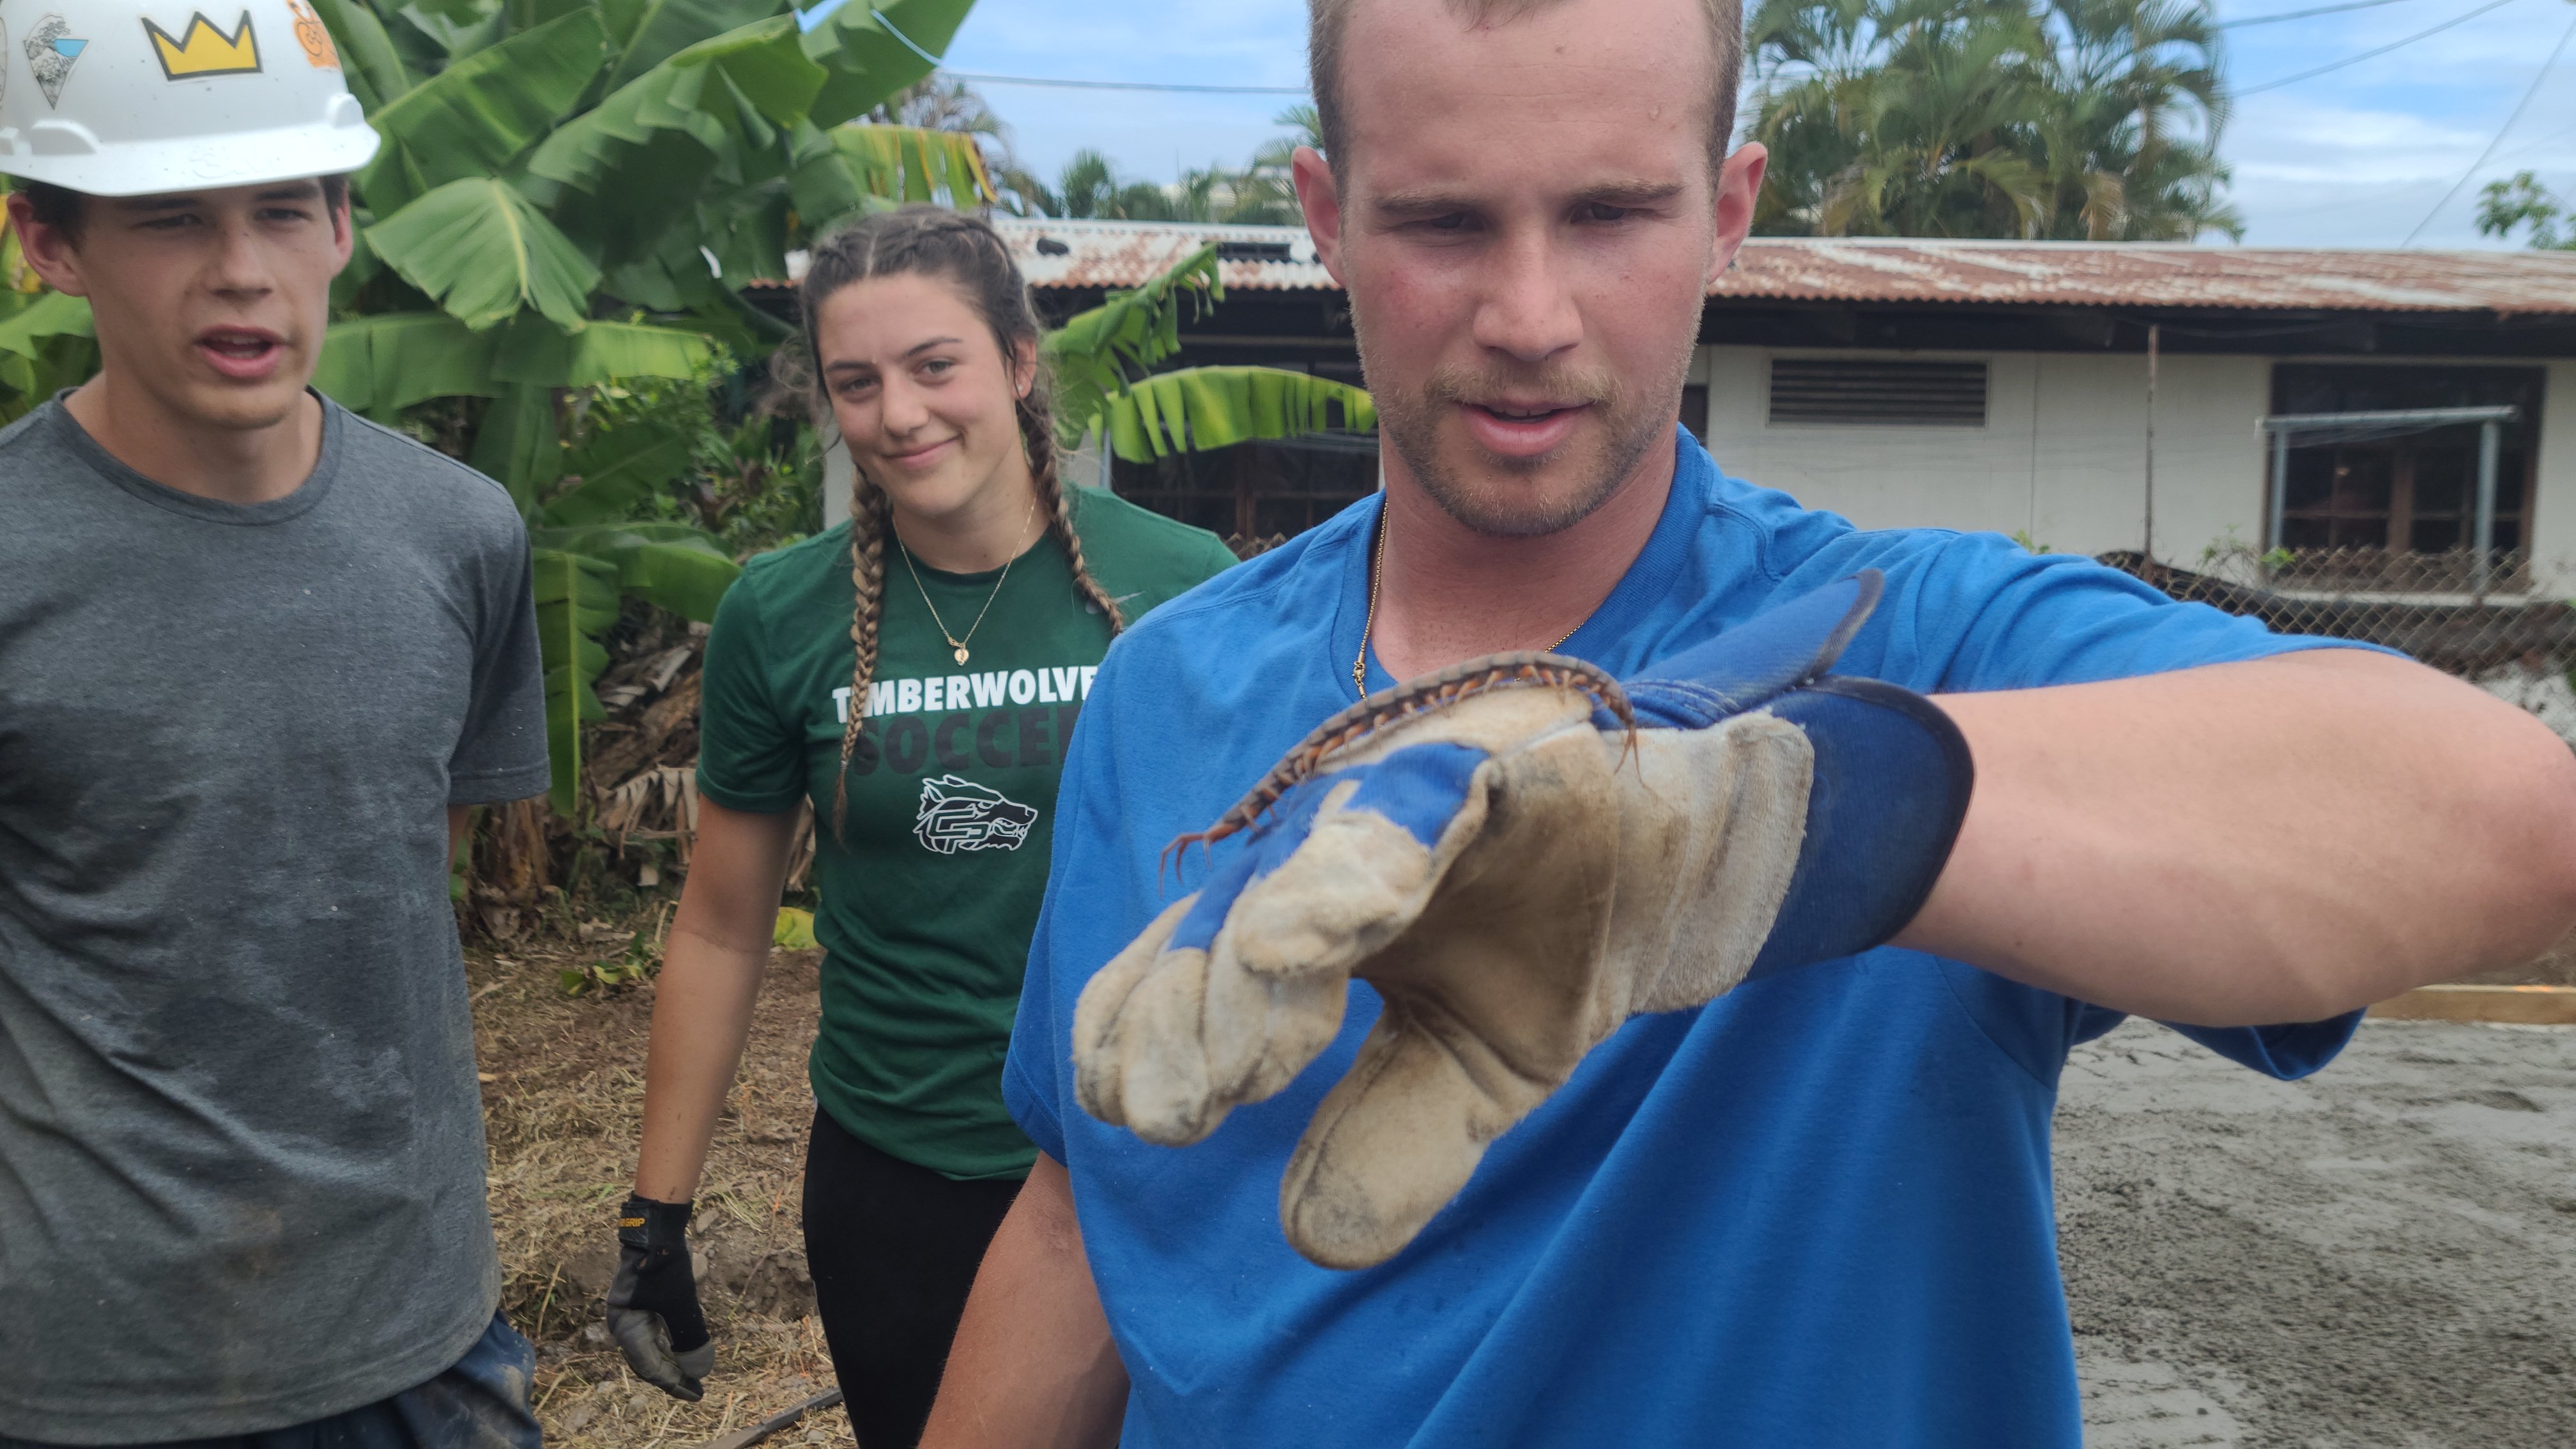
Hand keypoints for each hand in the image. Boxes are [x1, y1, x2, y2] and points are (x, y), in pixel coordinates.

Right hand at [606, 1195, 714, 1400]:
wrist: (655, 1229)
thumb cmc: (664, 1266)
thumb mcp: (681, 1303)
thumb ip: (689, 1337)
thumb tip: (699, 1369)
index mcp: (625, 1329)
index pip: (651, 1368)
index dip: (674, 1383)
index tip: (696, 1393)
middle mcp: (623, 1325)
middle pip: (648, 1362)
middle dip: (673, 1376)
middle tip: (697, 1389)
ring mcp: (631, 1315)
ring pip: (652, 1349)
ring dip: (673, 1362)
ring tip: (694, 1374)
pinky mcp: (641, 1305)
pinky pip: (655, 1334)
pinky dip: (670, 1345)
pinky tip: (686, 1351)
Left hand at [1073, 572, 1971, 1269]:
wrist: (1689, 867)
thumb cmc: (1558, 949)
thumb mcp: (1470, 1074)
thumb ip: (1392, 1141)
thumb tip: (1310, 1238)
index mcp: (1305, 918)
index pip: (1191, 968)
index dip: (1147, 1029)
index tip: (1135, 1114)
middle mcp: (1327, 847)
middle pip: (1222, 918)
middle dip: (1185, 1011)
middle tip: (1170, 1108)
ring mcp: (1397, 797)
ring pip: (1301, 863)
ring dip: (1263, 946)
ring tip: (1237, 1030)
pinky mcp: (1483, 765)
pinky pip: (1411, 811)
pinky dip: (1365, 861)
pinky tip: (1324, 927)